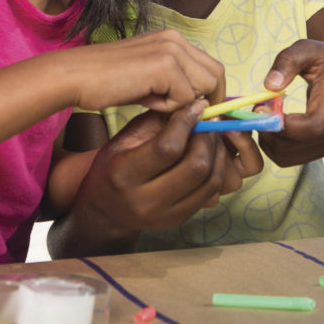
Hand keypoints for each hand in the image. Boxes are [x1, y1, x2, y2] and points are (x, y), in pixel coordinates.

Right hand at [65, 29, 224, 112]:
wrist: (75, 76)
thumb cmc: (106, 81)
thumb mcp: (148, 79)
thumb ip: (174, 84)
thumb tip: (200, 105)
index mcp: (172, 39)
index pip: (210, 66)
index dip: (212, 92)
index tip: (203, 113)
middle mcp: (176, 39)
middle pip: (216, 74)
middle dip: (210, 100)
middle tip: (190, 119)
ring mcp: (171, 50)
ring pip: (204, 87)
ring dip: (184, 103)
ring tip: (154, 102)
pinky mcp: (165, 66)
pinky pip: (184, 97)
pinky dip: (167, 106)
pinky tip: (143, 99)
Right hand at [65, 101, 261, 251]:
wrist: (105, 210)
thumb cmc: (113, 166)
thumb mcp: (125, 138)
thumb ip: (158, 121)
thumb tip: (194, 104)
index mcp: (124, 175)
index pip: (168, 148)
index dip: (187, 122)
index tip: (196, 107)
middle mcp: (144, 201)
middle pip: (196, 167)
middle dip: (208, 138)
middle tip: (208, 121)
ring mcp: (165, 216)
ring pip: (210, 181)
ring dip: (217, 154)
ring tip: (212, 136)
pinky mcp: (180, 220)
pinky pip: (212, 193)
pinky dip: (217, 170)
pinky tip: (211, 155)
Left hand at [255, 39, 323, 166]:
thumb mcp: (310, 49)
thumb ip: (288, 61)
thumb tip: (269, 85)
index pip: (311, 127)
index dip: (281, 123)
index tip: (260, 107)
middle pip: (296, 145)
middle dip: (268, 131)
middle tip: (256, 110)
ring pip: (288, 156)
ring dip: (267, 140)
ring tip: (263, 115)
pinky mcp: (320, 151)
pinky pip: (288, 159)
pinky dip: (272, 146)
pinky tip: (271, 125)